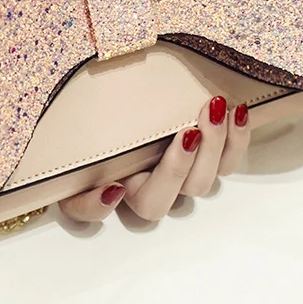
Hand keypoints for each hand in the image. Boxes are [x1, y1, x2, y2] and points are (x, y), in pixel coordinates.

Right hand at [58, 97, 250, 222]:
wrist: (143, 92)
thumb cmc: (105, 108)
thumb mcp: (77, 122)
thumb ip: (65, 136)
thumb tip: (100, 174)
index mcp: (99, 182)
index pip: (87, 210)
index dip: (97, 207)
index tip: (111, 186)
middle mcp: (139, 189)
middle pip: (157, 202)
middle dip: (176, 168)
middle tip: (187, 131)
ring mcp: (178, 179)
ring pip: (199, 185)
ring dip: (212, 149)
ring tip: (215, 109)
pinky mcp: (207, 162)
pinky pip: (226, 164)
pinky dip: (236, 139)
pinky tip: (237, 110)